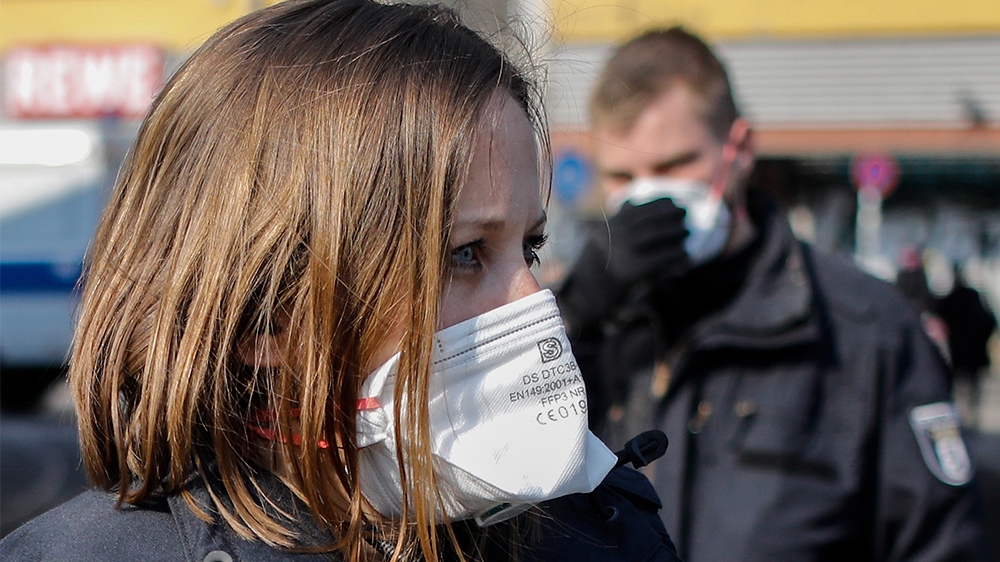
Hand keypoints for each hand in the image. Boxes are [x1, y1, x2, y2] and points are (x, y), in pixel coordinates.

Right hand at [558, 198, 689, 330]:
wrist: (586, 299)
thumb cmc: (598, 270)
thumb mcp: (601, 241)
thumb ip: (616, 224)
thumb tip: (634, 203)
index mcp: (606, 228)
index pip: (635, 210)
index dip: (656, 204)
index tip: (672, 201)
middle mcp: (611, 237)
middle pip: (646, 221)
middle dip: (668, 214)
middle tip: (685, 212)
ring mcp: (620, 253)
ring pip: (653, 235)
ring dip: (673, 231)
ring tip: (686, 231)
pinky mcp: (630, 272)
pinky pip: (658, 259)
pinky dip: (674, 255)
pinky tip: (685, 254)